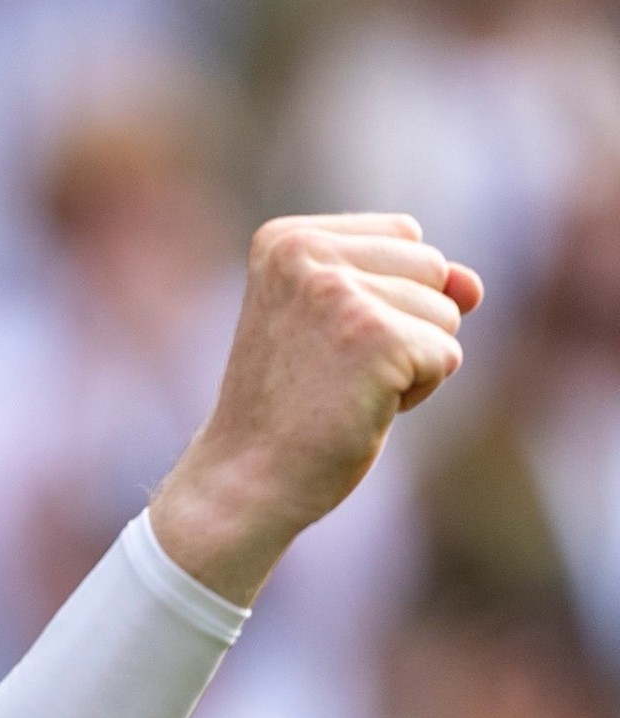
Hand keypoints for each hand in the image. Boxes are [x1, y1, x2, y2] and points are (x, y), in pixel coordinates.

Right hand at [150, 213, 483, 604]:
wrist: (244, 481)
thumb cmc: (288, 408)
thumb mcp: (339, 326)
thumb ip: (409, 284)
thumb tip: (473, 288)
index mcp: (285, 239)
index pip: (404, 236)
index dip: (382, 297)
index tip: (316, 342)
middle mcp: (307, 254)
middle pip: (431, 266)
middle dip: (403, 325)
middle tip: (329, 372)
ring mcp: (341, 295)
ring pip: (446, 312)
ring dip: (409, 363)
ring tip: (341, 390)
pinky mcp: (377, 339)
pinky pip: (447, 355)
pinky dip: (415, 393)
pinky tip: (358, 409)